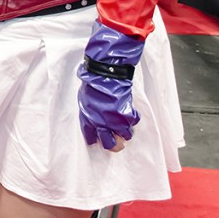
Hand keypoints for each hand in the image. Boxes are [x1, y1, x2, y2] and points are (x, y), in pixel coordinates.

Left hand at [76, 20, 143, 151]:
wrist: (105, 72)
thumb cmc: (93, 80)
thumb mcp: (85, 96)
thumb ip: (90, 109)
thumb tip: (92, 114)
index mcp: (88, 119)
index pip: (90, 137)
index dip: (96, 138)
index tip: (99, 138)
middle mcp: (101, 124)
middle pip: (110, 145)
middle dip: (114, 144)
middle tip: (117, 140)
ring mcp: (115, 121)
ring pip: (125, 137)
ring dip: (125, 131)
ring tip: (124, 124)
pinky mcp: (127, 115)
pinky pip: (134, 123)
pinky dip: (133, 118)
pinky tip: (130, 112)